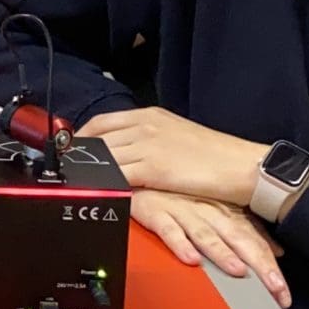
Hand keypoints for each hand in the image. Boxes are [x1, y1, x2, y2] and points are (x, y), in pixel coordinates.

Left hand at [81, 106, 269, 208]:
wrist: (241, 165)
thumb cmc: (215, 155)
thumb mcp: (176, 135)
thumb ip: (148, 139)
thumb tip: (129, 150)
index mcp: (149, 116)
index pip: (102, 122)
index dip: (81, 137)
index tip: (70, 150)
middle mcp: (144, 126)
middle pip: (97, 140)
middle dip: (78, 156)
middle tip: (66, 171)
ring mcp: (146, 146)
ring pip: (103, 158)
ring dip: (86, 172)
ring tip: (74, 184)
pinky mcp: (152, 168)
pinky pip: (116, 176)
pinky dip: (102, 184)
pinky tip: (95, 192)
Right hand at [129, 189, 289, 306]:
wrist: (147, 173)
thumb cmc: (182, 191)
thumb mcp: (220, 208)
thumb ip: (248, 231)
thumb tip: (276, 252)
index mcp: (227, 212)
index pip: (256, 242)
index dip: (271, 267)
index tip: (283, 294)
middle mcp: (209, 212)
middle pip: (239, 240)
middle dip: (258, 265)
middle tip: (274, 289)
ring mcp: (183, 212)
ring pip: (206, 235)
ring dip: (222, 253)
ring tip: (238, 271)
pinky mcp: (157, 213)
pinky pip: (169, 230)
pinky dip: (180, 244)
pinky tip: (191, 259)